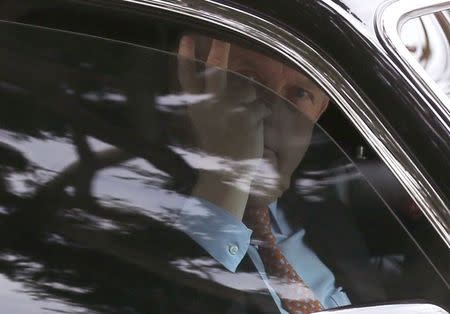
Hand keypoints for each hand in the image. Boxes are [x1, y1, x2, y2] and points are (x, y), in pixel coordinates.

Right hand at [177, 36, 266, 218]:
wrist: (227, 174)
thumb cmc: (217, 148)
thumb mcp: (206, 125)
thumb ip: (213, 104)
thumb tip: (235, 84)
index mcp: (197, 108)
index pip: (187, 80)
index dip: (186, 59)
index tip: (186, 40)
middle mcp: (211, 106)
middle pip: (216, 73)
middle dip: (219, 53)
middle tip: (220, 41)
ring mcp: (230, 111)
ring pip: (248, 89)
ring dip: (252, 100)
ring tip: (247, 118)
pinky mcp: (248, 118)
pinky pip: (261, 106)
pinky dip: (262, 115)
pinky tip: (255, 128)